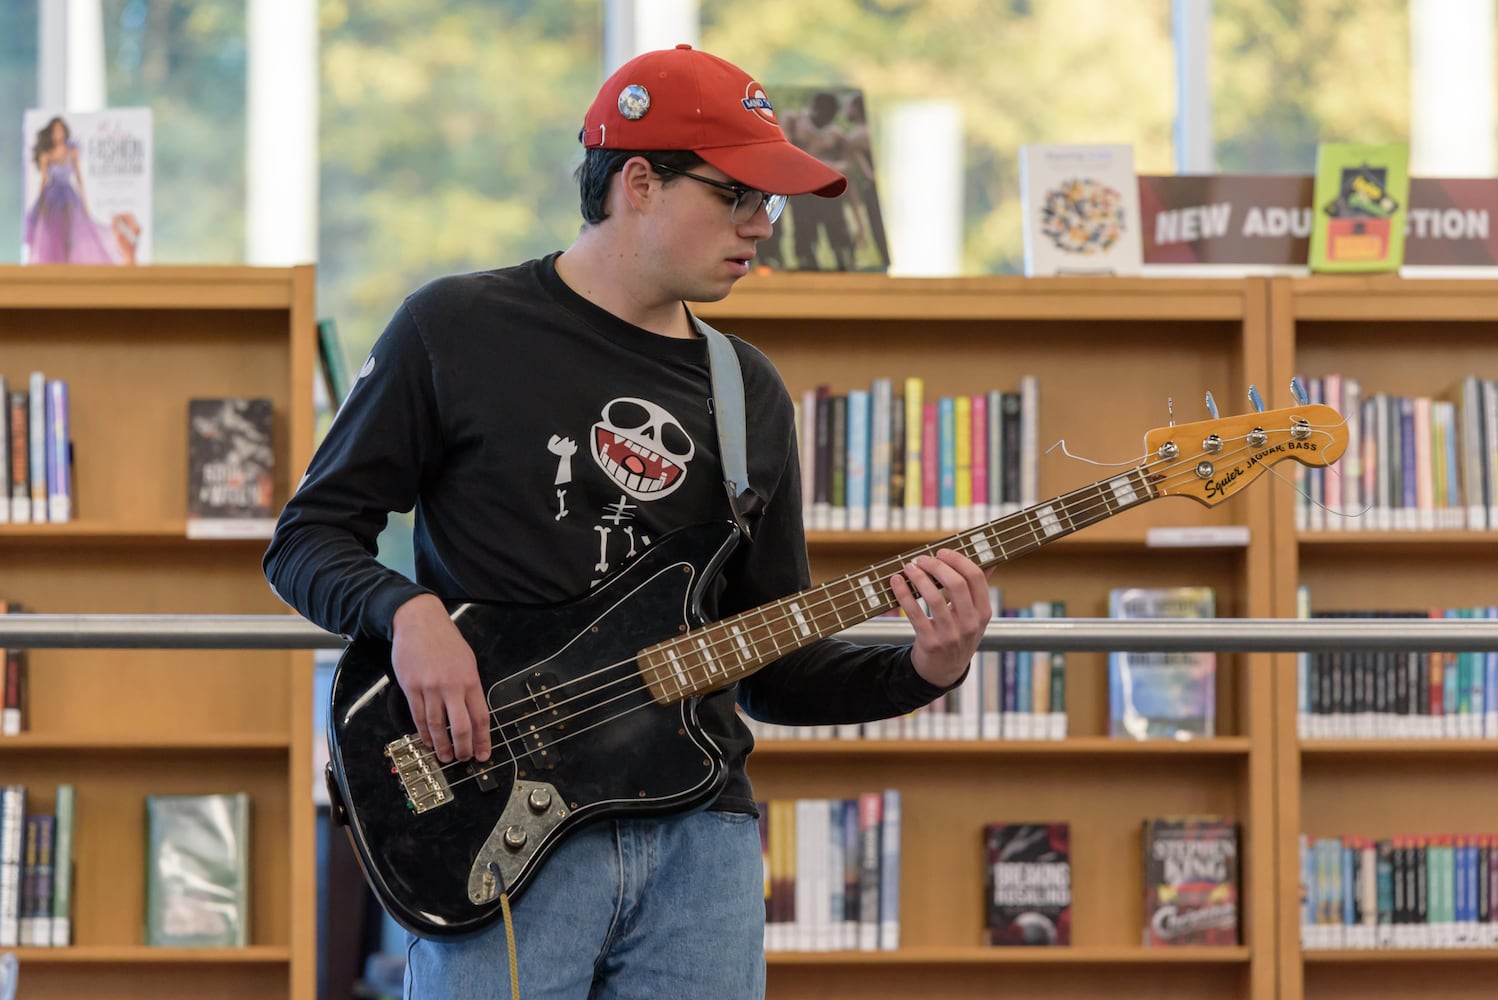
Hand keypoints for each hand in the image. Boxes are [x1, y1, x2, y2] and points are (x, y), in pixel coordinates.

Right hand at [391, 594, 491, 762]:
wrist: (419, 622)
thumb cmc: (445, 640)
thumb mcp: (467, 660)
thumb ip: (470, 686)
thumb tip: (472, 711)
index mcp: (470, 680)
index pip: (480, 717)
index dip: (483, 740)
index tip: (484, 755)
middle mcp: (452, 686)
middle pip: (460, 726)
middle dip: (463, 748)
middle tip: (463, 759)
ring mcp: (430, 688)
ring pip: (436, 725)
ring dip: (441, 745)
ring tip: (445, 756)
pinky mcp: (411, 688)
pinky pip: (418, 716)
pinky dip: (423, 732)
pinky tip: (427, 741)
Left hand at [890, 550, 993, 687]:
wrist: (943, 671)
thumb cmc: (958, 635)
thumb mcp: (974, 616)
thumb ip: (978, 590)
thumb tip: (989, 561)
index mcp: (983, 612)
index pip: (976, 578)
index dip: (958, 560)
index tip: (942, 552)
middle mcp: (970, 624)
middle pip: (956, 584)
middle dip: (937, 566)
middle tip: (922, 558)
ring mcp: (951, 635)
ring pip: (935, 597)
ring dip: (919, 577)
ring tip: (908, 567)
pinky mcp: (930, 642)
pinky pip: (915, 613)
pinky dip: (904, 594)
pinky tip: (896, 582)